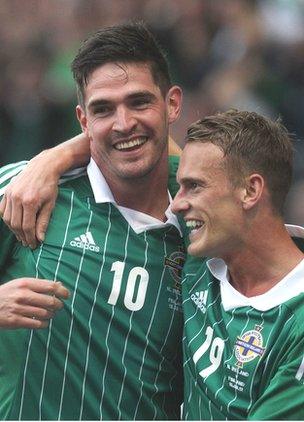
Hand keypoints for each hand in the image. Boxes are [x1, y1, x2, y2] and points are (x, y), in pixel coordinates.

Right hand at [0, 133, 89, 248]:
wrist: (43, 167)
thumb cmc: (49, 186)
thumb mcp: (50, 204)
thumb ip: (44, 222)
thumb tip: (40, 239)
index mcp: (30, 202)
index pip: (27, 227)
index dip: (30, 238)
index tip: (34, 245)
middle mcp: (17, 198)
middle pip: (16, 224)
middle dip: (22, 236)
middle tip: (28, 243)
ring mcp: (10, 194)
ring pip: (8, 219)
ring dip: (14, 230)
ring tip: (22, 236)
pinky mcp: (7, 192)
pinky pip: (2, 210)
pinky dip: (7, 219)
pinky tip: (14, 225)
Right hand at [0, 278, 69, 328]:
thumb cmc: (8, 293)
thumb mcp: (21, 284)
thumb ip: (39, 284)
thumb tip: (60, 284)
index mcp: (26, 283)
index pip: (51, 286)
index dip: (62, 291)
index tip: (67, 295)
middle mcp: (23, 295)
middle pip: (50, 301)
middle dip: (58, 305)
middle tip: (59, 306)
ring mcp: (19, 309)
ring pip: (45, 313)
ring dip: (51, 315)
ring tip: (50, 313)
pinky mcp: (16, 321)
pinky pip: (37, 324)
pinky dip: (44, 324)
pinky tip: (43, 321)